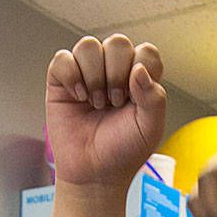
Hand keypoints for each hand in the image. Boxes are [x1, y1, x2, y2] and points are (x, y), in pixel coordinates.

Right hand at [45, 35, 166, 188]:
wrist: (94, 174)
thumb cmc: (122, 152)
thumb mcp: (150, 129)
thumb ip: (154, 98)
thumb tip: (138, 69)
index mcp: (139, 78)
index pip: (145, 52)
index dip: (140, 71)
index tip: (134, 100)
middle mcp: (113, 70)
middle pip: (117, 43)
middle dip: (116, 74)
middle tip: (113, 103)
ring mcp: (86, 73)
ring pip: (89, 45)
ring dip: (93, 76)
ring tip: (96, 103)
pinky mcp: (62, 80)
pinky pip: (63, 58)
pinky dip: (71, 76)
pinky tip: (78, 97)